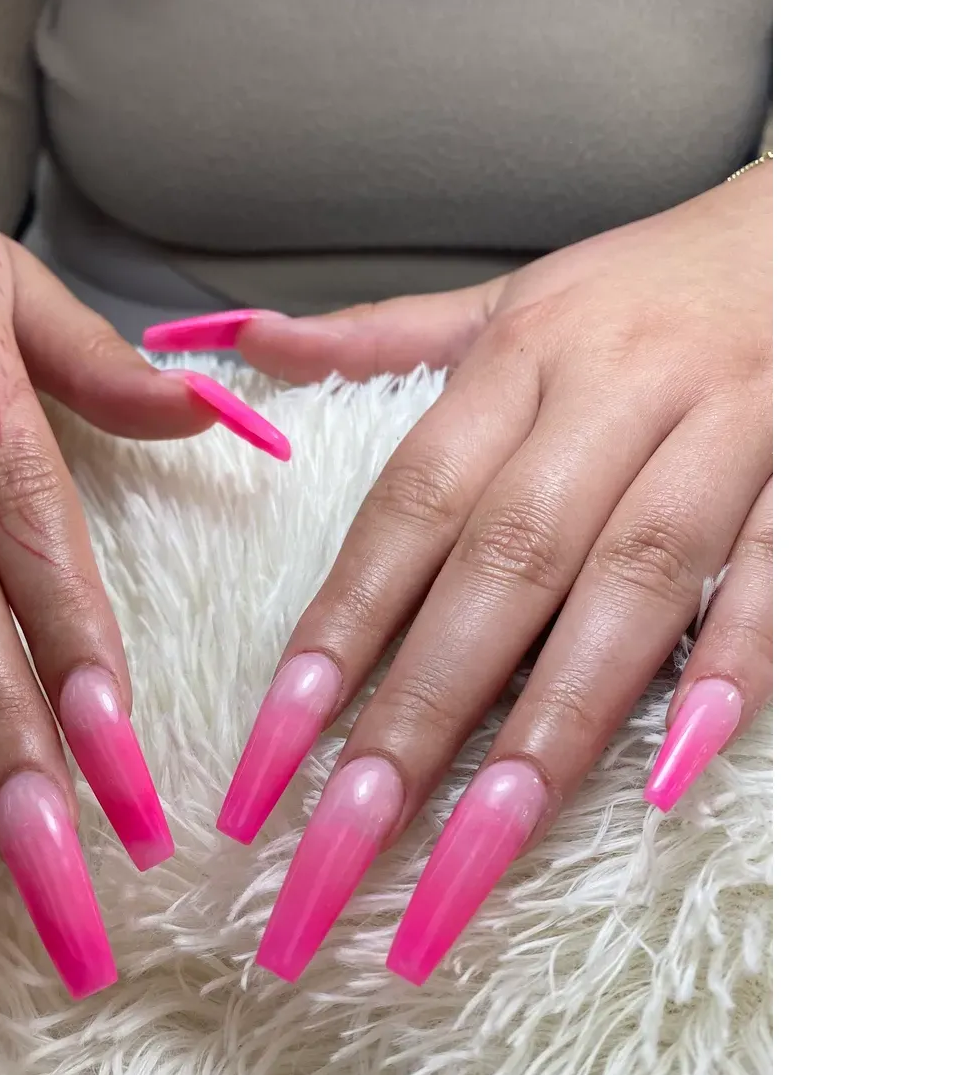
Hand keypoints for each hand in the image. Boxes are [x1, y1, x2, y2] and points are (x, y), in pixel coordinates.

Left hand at [147, 164, 770, 982]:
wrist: (832, 222)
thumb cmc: (648, 286)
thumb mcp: (510, 298)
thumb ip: (378, 336)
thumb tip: (242, 341)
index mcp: (522, 358)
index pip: (407, 511)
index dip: (334, 637)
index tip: (267, 762)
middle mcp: (615, 394)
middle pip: (502, 569)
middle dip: (416, 719)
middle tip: (340, 848)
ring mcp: (728, 431)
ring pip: (630, 588)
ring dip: (551, 727)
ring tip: (472, 852)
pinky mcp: (826, 468)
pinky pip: (780, 574)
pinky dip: (734, 666)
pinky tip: (674, 773)